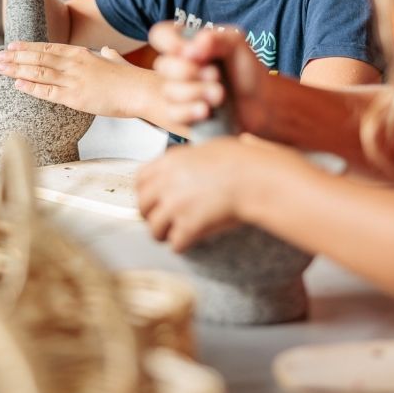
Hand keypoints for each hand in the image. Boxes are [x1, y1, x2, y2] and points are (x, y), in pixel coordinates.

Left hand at [0, 42, 150, 116]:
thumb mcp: (117, 61)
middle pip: (38, 57)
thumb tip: (107, 51)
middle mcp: (74, 63)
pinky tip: (17, 84)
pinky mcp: (75, 97)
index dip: (28, 46)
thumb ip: (109, 55)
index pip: (49, 47)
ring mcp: (73, 79)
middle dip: (16, 56)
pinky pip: (47, 91)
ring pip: (38, 72)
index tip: (13, 45)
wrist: (140, 90)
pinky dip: (30, 87)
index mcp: (82, 53)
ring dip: (16, 69)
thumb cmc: (131, 78)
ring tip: (0, 68)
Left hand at [136, 137, 305, 251]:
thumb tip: (204, 155)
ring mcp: (175, 206)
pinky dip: (182, 245)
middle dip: (150, 215)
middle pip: (142, 206)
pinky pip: (175, 243)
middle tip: (161, 220)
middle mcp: (166, 183)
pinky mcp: (188, 226)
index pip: (139, 179)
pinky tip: (190, 243)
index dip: (144, 192)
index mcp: (170, 161)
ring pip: (154, 229)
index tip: (151, 199)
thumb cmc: (242, 160)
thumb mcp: (212, 147)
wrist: (254, 178)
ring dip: (164, 234)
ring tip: (173, 236)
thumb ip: (197, 155)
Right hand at [148, 22, 269, 131]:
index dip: (170, 42)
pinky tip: (207, 110)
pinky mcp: (183, 115)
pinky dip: (191, 111)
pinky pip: (173, 113)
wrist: (262, 104)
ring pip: (169, 91)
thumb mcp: (237, 44)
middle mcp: (179, 67)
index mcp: (188, 45)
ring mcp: (179, 92)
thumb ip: (215, 38)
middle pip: (162, 65)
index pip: (160, 35)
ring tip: (220, 94)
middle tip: (216, 74)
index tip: (192, 51)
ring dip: (196, 92)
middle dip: (189, 71)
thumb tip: (192, 46)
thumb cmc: (248, 71)